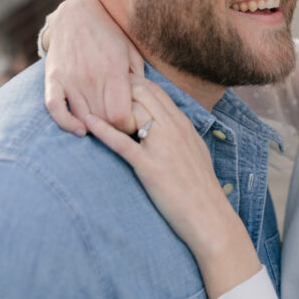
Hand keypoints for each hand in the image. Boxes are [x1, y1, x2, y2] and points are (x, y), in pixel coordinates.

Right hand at [42, 0, 144, 133]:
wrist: (76, 13)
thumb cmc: (109, 34)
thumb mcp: (131, 51)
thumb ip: (139, 78)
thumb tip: (144, 104)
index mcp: (113, 71)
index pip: (120, 116)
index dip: (127, 125)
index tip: (131, 122)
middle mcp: (90, 77)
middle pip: (102, 120)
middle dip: (113, 127)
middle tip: (120, 123)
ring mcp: (70, 78)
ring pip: (82, 117)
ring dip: (94, 126)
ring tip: (104, 125)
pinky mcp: (53, 78)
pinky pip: (54, 107)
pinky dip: (65, 122)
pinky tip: (78, 129)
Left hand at [84, 76, 261, 298]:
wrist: (209, 216)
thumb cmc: (201, 188)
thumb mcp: (195, 151)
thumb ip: (180, 134)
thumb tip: (168, 125)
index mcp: (183, 124)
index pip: (156, 91)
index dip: (134, 82)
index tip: (116, 83)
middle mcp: (173, 129)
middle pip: (142, 94)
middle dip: (118, 85)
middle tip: (97, 85)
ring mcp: (161, 147)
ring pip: (132, 111)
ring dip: (109, 103)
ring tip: (89, 99)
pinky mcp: (149, 167)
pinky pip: (122, 143)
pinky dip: (103, 130)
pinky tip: (88, 122)